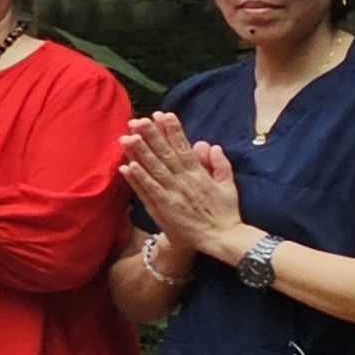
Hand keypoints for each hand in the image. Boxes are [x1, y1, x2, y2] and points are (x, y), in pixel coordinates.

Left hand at [123, 113, 248, 258]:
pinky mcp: (163, 209)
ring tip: (127, 137)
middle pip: (165, 155)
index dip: (172, 131)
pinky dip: (138, 179)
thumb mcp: (228, 185)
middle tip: (138, 120)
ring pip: (153, 170)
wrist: (221, 239)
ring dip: (140, 154)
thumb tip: (210, 145)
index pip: (183, 148)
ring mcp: (172, 195)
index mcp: (199, 174)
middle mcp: (184, 182)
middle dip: (151, 136)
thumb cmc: (225, 212)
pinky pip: (148, 192)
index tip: (162, 115)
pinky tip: (127, 166)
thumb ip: (220, 164)